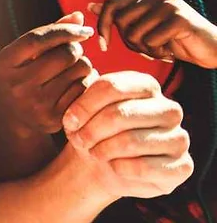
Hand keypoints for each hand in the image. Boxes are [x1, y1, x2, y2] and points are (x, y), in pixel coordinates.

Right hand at [0, 13, 96, 132]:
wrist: (14, 119)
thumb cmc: (23, 76)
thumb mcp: (26, 54)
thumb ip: (50, 33)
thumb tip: (79, 16)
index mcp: (4, 64)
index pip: (37, 38)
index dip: (64, 30)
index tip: (83, 30)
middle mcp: (16, 85)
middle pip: (64, 55)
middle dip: (75, 49)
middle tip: (73, 53)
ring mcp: (35, 104)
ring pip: (79, 71)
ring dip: (84, 65)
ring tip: (74, 69)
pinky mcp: (54, 119)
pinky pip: (85, 90)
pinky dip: (87, 82)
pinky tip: (78, 83)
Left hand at [63, 71, 192, 198]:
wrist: (103, 165)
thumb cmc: (93, 131)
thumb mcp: (83, 113)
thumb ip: (79, 106)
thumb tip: (74, 118)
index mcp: (146, 85)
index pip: (112, 86)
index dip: (85, 105)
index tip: (70, 120)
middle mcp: (168, 108)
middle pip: (121, 113)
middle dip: (92, 130)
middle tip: (78, 140)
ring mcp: (179, 137)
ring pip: (131, 141)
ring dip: (103, 150)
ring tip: (93, 153)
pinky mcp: (183, 166)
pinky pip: (144, 167)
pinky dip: (120, 168)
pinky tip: (114, 166)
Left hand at [91, 0, 216, 67]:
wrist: (215, 49)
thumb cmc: (177, 41)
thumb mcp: (146, 28)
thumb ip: (122, 17)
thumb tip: (91, 6)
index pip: (112, 5)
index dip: (103, 26)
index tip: (103, 45)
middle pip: (121, 22)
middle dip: (129, 43)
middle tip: (147, 50)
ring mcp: (169, 4)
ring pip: (135, 34)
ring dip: (146, 50)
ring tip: (161, 50)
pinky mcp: (180, 18)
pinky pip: (152, 41)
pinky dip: (158, 53)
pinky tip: (171, 52)